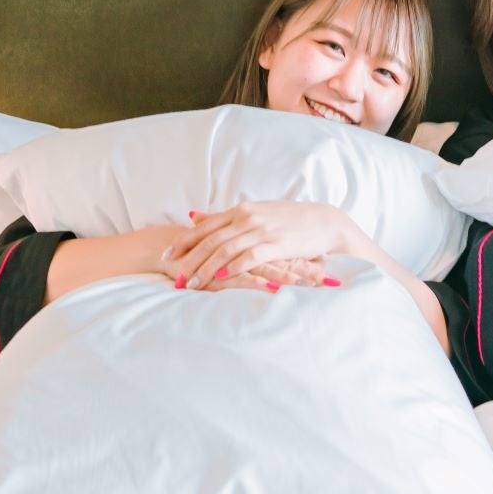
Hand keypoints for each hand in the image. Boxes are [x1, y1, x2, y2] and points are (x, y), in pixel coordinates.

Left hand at [167, 202, 363, 287]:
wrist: (324, 221)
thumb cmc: (289, 219)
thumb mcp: (255, 213)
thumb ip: (225, 217)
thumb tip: (194, 216)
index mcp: (241, 210)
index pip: (205, 226)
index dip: (185, 242)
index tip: (168, 255)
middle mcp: (248, 217)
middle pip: (211, 240)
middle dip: (190, 259)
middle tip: (175, 275)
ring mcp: (262, 230)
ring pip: (226, 250)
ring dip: (207, 268)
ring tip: (192, 284)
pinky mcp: (277, 244)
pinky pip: (250, 256)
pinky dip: (234, 267)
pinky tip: (221, 278)